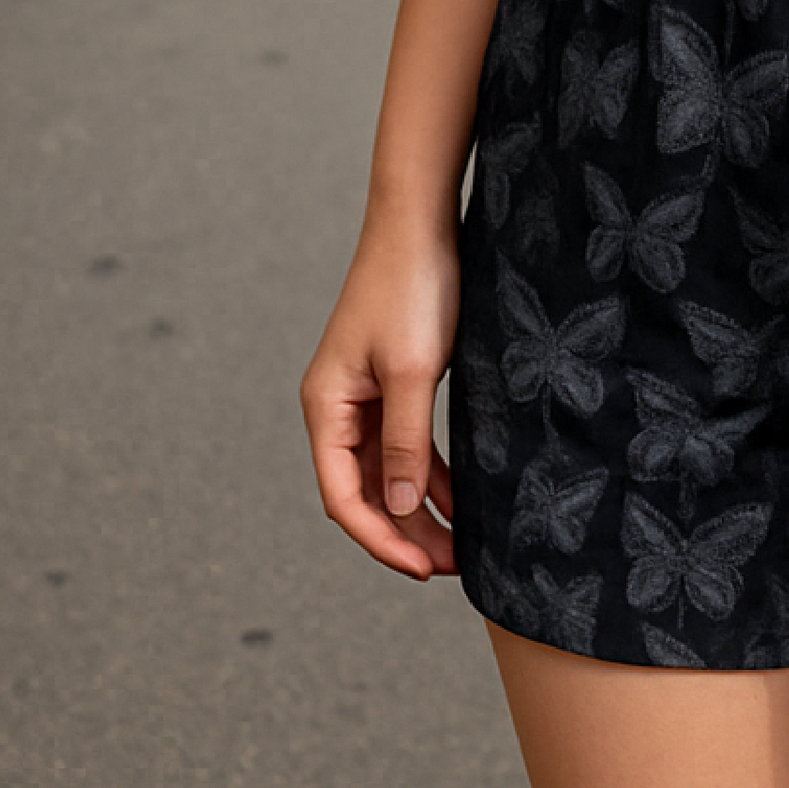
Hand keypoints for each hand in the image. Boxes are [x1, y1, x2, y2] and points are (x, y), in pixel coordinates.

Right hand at [301, 215, 460, 580]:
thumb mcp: (412, 370)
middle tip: (450, 566)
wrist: (421, 219)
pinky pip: (406, 441)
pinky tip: (461, 497)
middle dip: (404, 532)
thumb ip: (406, 441)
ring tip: (460, 545)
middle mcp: (338, 406)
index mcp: (328, 407)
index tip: (422, 569)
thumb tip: (403, 507)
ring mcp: (364, 393)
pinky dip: (430, 471)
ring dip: (420, 507)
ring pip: (388, 470)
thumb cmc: (412, 285)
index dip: (381, 539)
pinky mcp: (392, 379)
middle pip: (365, 490)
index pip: (344, 496)